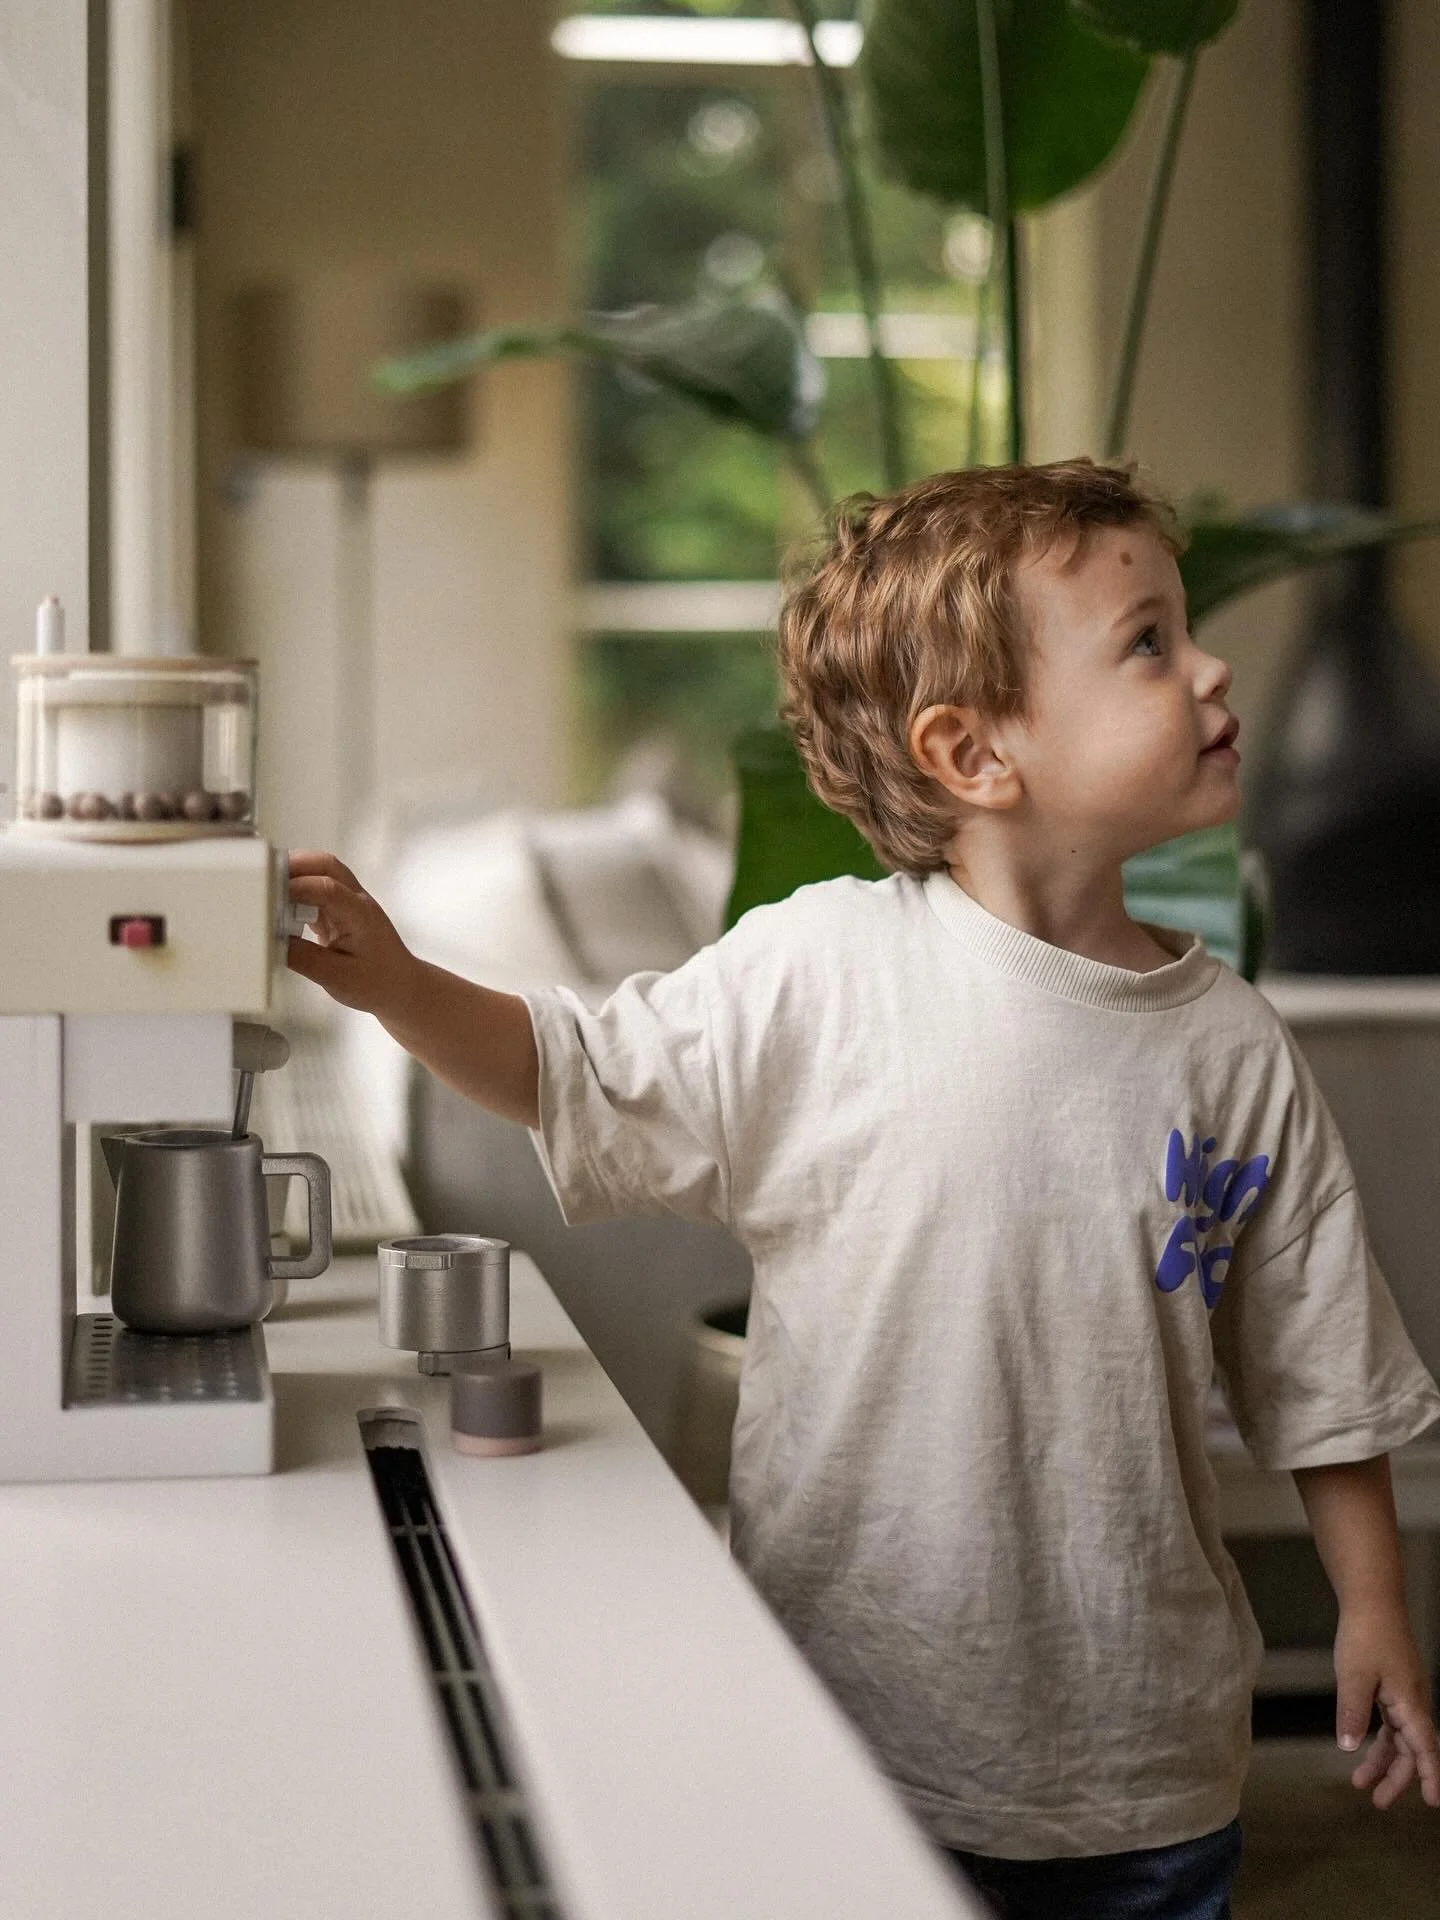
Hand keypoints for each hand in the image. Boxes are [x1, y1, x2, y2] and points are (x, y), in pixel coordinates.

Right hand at [285, 851, 420, 1021]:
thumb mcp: (336, 978)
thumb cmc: (378, 984)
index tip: (270, 893)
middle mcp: (357, 901)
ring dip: (295, 875)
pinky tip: (282, 907)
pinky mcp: (341, 910)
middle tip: (263, 877)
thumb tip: (272, 940)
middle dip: (294, 865)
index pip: (327, 887)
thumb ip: (302, 958)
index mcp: (360, 914)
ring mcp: (351, 902)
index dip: (297, 886)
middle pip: (325, 865)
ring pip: (322, 872)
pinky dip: (298, 892)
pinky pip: (317, 889)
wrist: (401, 988)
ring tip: (268, 890)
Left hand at [1335, 1604, 1439, 1808]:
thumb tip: (1348, 1747)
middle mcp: (1413, 1702)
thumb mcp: (1354, 1675)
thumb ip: (1352, 1712)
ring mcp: (1404, 1694)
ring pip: (1399, 1738)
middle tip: (1377, 1801)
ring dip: (1383, 1760)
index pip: (1426, 1748)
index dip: (1430, 1775)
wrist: (1372, 1601)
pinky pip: (1391, 1723)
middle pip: (1412, 1750)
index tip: (1433, 1802)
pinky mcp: (1393, 1686)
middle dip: (1397, 1778)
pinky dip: (1379, 1739)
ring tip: (1360, 1782)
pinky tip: (1361, 1747)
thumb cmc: (1366, 1635)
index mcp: (1410, 1703)